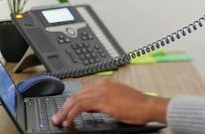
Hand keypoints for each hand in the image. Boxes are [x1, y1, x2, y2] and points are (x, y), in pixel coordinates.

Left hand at [52, 78, 169, 127]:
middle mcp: (102, 84)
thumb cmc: (137, 105)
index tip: (65, 111)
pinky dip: (72, 114)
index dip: (71, 102)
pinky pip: (81, 107)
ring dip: (65, 111)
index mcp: (106, 82)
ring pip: (76, 100)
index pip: (83, 91)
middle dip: (64, 107)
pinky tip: (69, 121)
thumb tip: (90, 108)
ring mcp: (102, 91)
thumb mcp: (117, 100)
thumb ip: (103, 101)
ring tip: (60, 121)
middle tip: (57, 117)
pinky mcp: (103, 101)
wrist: (148, 106)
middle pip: (77, 94)